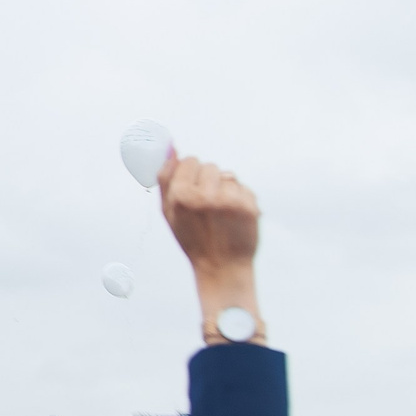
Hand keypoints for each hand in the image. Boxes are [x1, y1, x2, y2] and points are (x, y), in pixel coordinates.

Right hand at [158, 154, 262, 340]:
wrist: (221, 268)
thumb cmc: (192, 239)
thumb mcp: (169, 212)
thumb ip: (166, 178)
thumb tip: (171, 147)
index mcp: (180, 196)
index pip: (190, 161)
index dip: (191, 175)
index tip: (193, 192)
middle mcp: (205, 196)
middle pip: (210, 166)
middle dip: (208, 182)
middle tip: (207, 208)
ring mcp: (229, 200)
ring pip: (228, 175)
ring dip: (225, 189)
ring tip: (221, 213)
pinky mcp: (249, 206)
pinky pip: (243, 188)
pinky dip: (240, 199)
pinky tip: (234, 218)